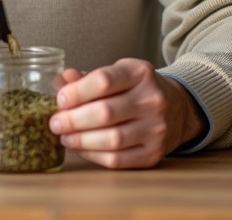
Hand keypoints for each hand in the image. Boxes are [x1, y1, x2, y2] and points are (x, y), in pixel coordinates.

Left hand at [48, 59, 206, 168]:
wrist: (177, 108)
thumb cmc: (137, 89)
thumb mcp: (117, 74)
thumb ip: (88, 78)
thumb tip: (60, 82)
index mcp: (140, 73)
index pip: (104, 81)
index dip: (77, 92)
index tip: (60, 99)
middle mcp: (152, 99)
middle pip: (105, 113)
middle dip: (73, 120)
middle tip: (55, 123)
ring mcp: (156, 128)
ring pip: (112, 139)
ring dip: (81, 140)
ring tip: (64, 137)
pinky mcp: (154, 153)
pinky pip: (118, 159)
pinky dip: (94, 155)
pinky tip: (81, 148)